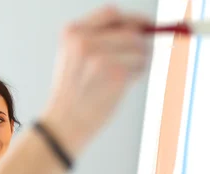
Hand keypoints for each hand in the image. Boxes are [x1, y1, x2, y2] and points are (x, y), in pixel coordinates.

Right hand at [41, 6, 150, 154]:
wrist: (64, 124)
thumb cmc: (73, 94)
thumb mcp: (74, 58)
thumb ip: (100, 39)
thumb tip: (141, 29)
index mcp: (72, 33)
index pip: (111, 13)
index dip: (133, 19)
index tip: (145, 26)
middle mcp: (84, 41)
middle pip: (131, 29)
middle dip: (141, 43)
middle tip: (140, 58)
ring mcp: (100, 56)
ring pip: (140, 46)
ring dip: (140, 61)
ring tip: (122, 78)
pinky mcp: (116, 73)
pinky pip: (141, 64)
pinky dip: (138, 74)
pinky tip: (119, 87)